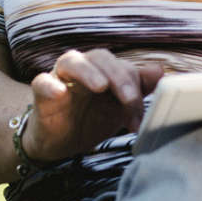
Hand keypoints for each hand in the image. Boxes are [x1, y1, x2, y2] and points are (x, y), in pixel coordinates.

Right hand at [22, 50, 163, 163]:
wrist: (61, 142)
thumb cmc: (92, 119)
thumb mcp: (118, 108)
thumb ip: (138, 88)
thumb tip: (159, 71)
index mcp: (104, 70)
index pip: (123, 67)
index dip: (135, 87)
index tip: (138, 116)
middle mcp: (83, 68)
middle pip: (101, 58)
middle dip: (119, 77)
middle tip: (129, 98)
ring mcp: (61, 78)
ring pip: (72, 61)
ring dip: (89, 72)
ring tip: (100, 86)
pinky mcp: (42, 93)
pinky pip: (42, 82)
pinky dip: (50, 85)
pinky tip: (59, 93)